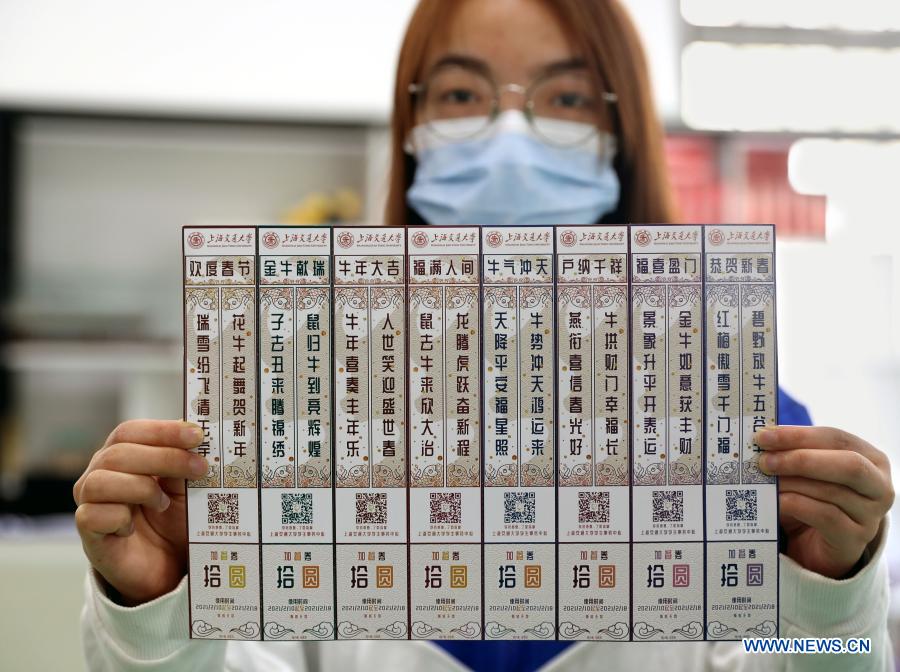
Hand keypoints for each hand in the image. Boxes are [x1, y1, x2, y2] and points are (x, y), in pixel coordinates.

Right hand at [73, 420, 207, 604]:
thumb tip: (198, 438)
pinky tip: (133, 528)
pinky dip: (120, 518)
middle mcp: (100, 474)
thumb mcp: (186, 487)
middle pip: (118, 453)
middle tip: (199, 468)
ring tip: (163, 504)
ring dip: (140, 489)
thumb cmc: (175, 520)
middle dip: (164, 457)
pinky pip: (93, 515)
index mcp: (123, 455)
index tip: (196, 435)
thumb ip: (185, 462)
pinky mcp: (88, 532)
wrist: (169, 566)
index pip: (130, 432)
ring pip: (99, 481)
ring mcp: (90, 503)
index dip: (162, 431)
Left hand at [757, 425, 893, 578]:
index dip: (799, 436)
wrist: (817, 544)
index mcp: (871, 459)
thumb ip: (793, 453)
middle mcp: (879, 486)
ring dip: (792, 484)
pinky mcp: (855, 539)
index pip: (837, 438)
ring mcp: (871, 515)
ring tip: (764, 481)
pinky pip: (825, 516)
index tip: (764, 437)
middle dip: (801, 459)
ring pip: (832, 491)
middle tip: (764, 461)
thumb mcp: (807, 472)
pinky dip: (795, 505)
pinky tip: (774, 502)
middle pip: (848, 464)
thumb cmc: (813, 498)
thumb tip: (764, 438)